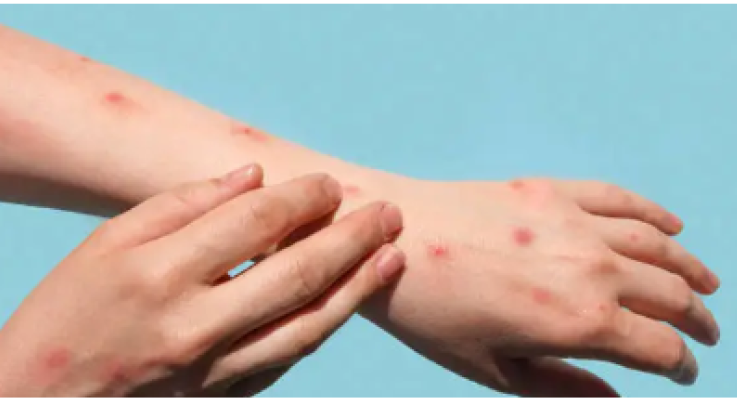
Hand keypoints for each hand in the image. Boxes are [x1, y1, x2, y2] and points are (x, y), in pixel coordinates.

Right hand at [0, 165, 404, 396]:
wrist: (43, 401)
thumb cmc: (69, 312)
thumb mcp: (108, 243)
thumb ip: (183, 204)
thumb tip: (253, 176)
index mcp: (159, 274)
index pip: (254, 224)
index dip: (302, 198)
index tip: (331, 184)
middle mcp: (193, 325)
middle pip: (296, 274)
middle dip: (351, 239)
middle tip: (388, 214)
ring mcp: (213, 370)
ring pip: (306, 326)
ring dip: (357, 288)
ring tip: (393, 257)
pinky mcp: (224, 397)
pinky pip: (287, 357)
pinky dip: (324, 324)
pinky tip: (347, 299)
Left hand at [363, 176, 718, 396]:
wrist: (391, 240)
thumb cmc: (432, 313)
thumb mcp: (494, 369)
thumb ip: (563, 387)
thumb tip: (616, 400)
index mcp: (581, 321)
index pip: (660, 347)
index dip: (679, 364)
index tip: (681, 371)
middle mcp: (591, 268)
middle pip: (671, 295)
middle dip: (696, 320)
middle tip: (705, 332)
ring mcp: (574, 223)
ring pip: (658, 246)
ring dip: (690, 269)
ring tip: (708, 285)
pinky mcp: (552, 191)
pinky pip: (621, 200)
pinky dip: (654, 214)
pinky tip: (671, 227)